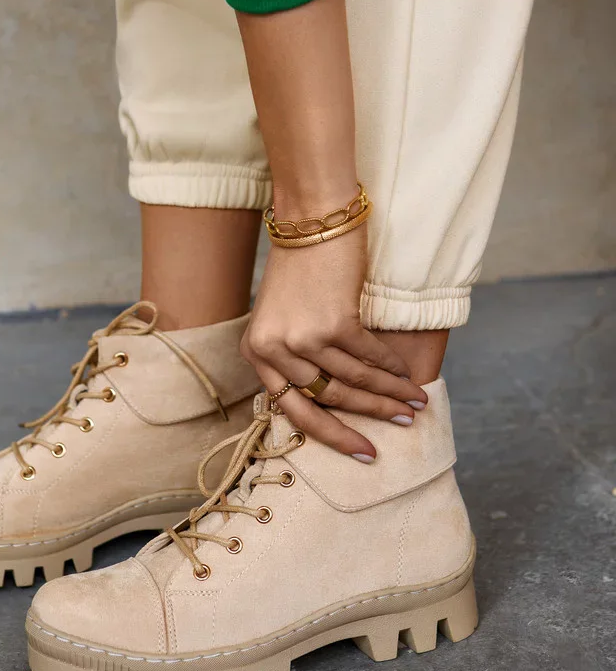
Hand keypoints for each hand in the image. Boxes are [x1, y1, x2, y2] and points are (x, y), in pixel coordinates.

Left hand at [241, 226, 427, 457]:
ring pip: (354, 380)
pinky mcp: (333, 322)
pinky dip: (390, 367)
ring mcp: (302, 338)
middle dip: (371, 417)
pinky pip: (368, 356)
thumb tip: (334, 399)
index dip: (333, 436)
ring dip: (389, 394)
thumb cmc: (299, 266)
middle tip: (402, 426)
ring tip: (415, 401)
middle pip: (329, 400)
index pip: (294, 410)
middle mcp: (273, 350)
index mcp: (255, 353)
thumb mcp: (281, 317)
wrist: (311, 218)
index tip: (362, 452)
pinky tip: (406, 374)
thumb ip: (295, 356)